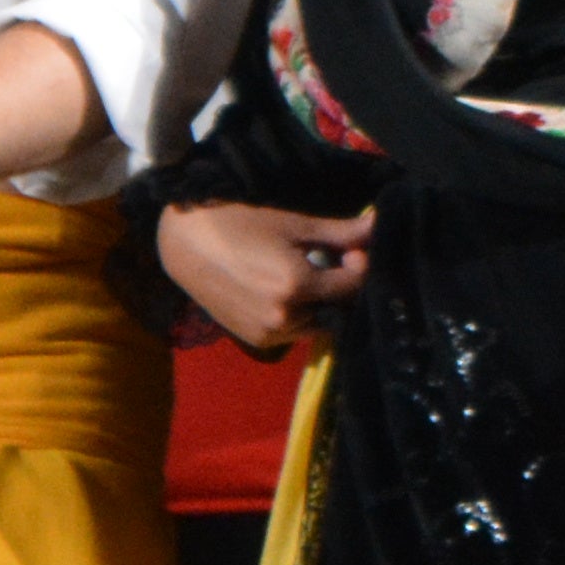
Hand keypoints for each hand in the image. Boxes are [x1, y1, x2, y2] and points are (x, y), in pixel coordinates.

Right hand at [158, 199, 371, 354]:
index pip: (354, 285)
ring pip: (318, 324)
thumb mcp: (294, 224)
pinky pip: (294, 332)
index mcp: (298, 287)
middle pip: (339, 309)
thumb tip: (380, 225)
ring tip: (308, 274)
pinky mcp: (255, 341)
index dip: (360, 265)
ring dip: (323, 303)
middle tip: (331, 259)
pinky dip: (300, 315)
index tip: (351, 247)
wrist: (184, 243)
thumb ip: (342, 232)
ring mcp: (269, 334)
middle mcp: (285, 318)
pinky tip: (287, 290)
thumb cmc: (239, 222)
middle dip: (343, 286)